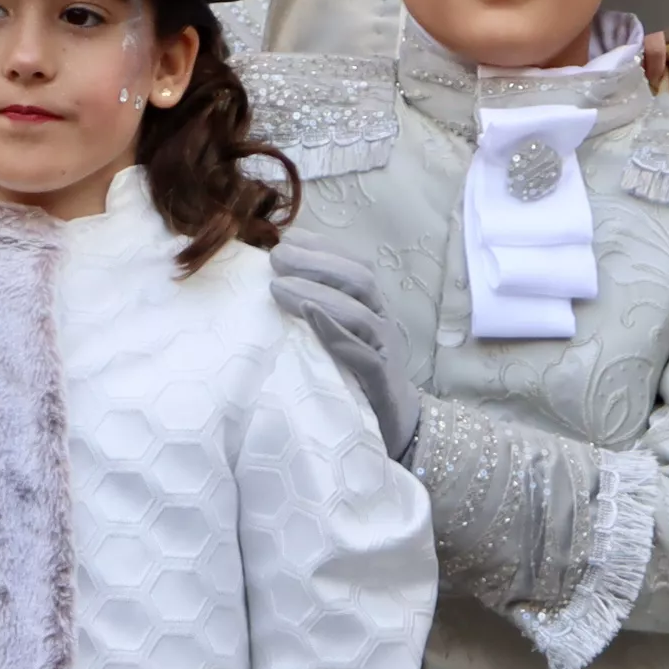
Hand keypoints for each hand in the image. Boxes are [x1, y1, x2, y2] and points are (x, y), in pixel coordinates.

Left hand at [271, 235, 414, 461]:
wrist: (396, 428)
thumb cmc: (355, 378)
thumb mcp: (335, 337)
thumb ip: (315, 311)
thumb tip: (273, 282)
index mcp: (371, 307)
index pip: (352, 265)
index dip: (321, 247)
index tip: (285, 239)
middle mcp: (381, 321)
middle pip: (358, 279)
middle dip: (316, 263)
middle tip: (276, 258)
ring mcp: (385, 351)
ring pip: (360, 312)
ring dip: (317, 294)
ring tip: (278, 287)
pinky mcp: (382, 382)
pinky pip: (363, 355)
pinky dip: (336, 333)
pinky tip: (311, 318)